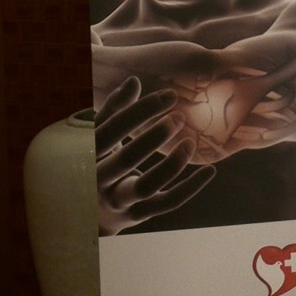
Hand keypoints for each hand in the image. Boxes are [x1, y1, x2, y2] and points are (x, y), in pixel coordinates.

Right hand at [94, 76, 214, 234]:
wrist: (85, 212)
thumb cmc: (96, 160)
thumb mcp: (97, 135)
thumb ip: (114, 110)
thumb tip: (133, 81)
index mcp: (85, 155)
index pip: (110, 130)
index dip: (140, 112)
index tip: (169, 95)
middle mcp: (97, 181)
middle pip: (125, 159)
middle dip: (154, 137)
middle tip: (180, 118)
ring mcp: (116, 201)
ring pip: (145, 187)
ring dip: (172, 164)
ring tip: (190, 143)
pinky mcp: (136, 215)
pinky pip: (166, 203)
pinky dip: (190, 188)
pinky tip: (210, 171)